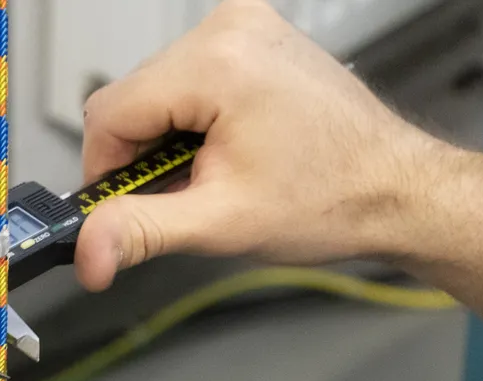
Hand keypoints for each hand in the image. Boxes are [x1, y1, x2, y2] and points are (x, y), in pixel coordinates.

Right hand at [77, 0, 482, 338]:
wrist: (395, 189)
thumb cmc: (331, 199)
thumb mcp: (221, 223)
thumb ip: (141, 231)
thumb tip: (87, 251)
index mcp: (218, 62)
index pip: (108, 112)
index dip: (104, 171)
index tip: (122, 210)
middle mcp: (230, 29)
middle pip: (131, 99)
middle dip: (142, 157)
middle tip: (184, 198)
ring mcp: (245, 28)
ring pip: (156, 91)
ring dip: (167, 142)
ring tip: (214, 175)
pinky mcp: (255, 38)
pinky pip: (188, 81)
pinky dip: (191, 123)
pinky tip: (225, 152)